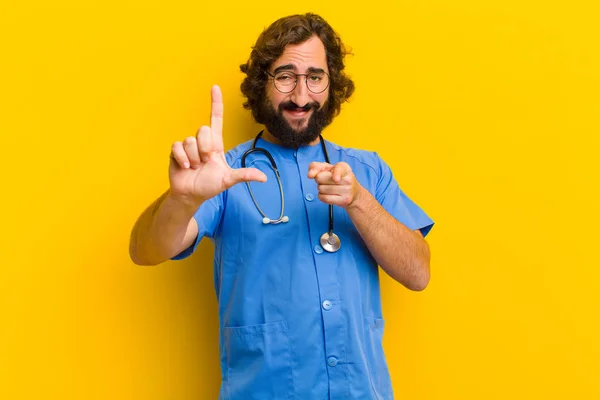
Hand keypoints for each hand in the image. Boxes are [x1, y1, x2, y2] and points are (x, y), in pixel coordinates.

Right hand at [169, 85, 266, 205]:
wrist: (191, 195)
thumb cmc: (210, 185)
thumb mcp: (228, 180)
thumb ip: (244, 175)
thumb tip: (264, 178)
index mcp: (215, 144)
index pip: (216, 119)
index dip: (216, 103)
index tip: (215, 87)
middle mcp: (202, 142)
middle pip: (203, 130)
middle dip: (205, 148)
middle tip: (205, 162)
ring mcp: (188, 146)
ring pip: (190, 140)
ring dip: (194, 157)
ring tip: (195, 167)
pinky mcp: (176, 151)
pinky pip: (178, 146)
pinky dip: (182, 159)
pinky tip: (185, 167)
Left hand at [308, 161, 362, 208]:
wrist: (353, 193)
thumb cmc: (336, 178)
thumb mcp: (328, 168)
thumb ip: (316, 167)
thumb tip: (310, 175)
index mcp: (344, 167)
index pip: (339, 169)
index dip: (336, 174)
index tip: (336, 179)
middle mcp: (347, 178)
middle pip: (320, 178)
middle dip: (319, 179)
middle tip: (327, 180)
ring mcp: (347, 191)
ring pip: (320, 188)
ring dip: (321, 188)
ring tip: (330, 187)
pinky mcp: (344, 200)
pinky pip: (323, 198)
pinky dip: (322, 196)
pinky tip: (329, 194)